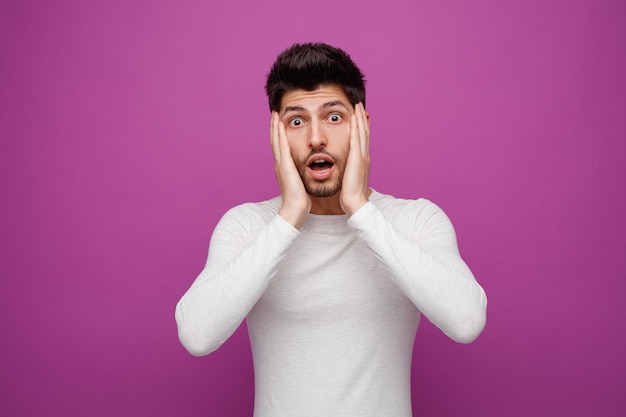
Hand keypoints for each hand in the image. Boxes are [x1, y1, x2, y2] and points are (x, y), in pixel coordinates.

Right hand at [270, 111, 310, 227]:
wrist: (295, 209)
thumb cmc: (300, 200)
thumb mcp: (300, 184)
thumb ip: (301, 176)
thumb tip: (307, 173)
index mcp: (284, 168)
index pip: (281, 147)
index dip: (279, 134)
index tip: (280, 123)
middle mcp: (280, 164)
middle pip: (275, 140)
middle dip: (274, 127)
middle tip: (274, 113)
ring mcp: (281, 164)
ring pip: (276, 140)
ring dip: (275, 126)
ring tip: (275, 114)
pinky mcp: (284, 165)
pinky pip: (281, 146)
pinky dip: (279, 134)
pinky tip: (280, 124)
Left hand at [340, 102, 370, 215]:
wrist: (355, 203)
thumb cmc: (351, 195)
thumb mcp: (350, 180)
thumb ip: (350, 173)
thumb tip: (348, 172)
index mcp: (362, 161)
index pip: (362, 140)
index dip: (361, 127)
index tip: (358, 117)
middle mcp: (364, 156)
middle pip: (364, 132)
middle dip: (361, 118)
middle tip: (359, 105)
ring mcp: (362, 156)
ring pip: (362, 132)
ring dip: (359, 118)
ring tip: (357, 106)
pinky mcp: (357, 158)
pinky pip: (356, 138)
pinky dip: (356, 126)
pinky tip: (353, 117)